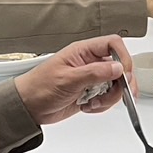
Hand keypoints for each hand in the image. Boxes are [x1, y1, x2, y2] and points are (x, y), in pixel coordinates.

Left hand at [13, 36, 127, 124]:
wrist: (28, 107)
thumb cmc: (39, 88)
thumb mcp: (68, 79)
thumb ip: (95, 73)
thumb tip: (118, 68)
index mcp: (83, 52)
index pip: (113, 45)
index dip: (123, 57)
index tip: (123, 74)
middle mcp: (90, 63)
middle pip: (120, 67)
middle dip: (120, 84)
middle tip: (114, 94)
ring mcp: (92, 78)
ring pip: (117, 85)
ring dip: (110, 97)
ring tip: (94, 102)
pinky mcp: (92, 92)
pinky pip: (108, 98)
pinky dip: (103, 105)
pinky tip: (88, 106)